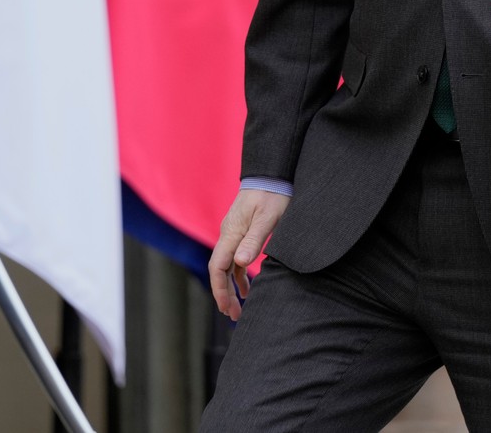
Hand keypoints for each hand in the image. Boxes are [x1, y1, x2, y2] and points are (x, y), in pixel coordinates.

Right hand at [208, 188, 289, 319]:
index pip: (218, 267)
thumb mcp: (268, 218)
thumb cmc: (272, 195)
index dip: (220, 290)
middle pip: (219, 271)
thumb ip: (254, 239)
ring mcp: (234, 234)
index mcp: (232, 233)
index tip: (227, 308)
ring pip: (226, 267)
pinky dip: (238, 276)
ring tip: (239, 309)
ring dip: (231, 288)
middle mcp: (228, 235)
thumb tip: (240, 263)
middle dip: (224, 295)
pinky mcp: (241, 233)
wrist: (271, 174)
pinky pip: (235, 260)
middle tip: (234, 316)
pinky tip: (247, 288)